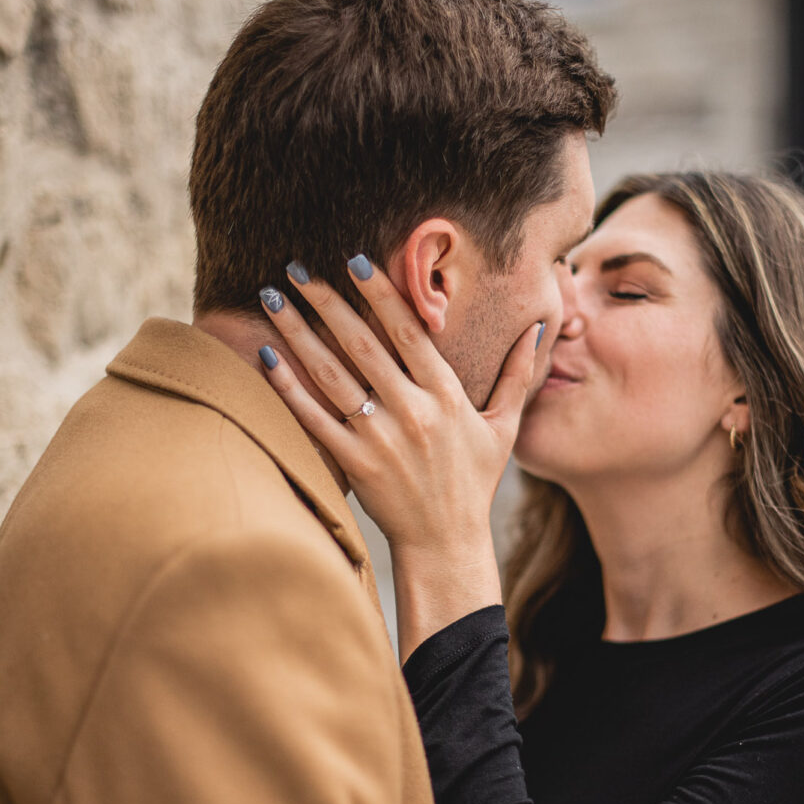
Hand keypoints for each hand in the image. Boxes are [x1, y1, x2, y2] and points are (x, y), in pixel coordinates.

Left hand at [257, 259, 542, 657]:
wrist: (447, 544)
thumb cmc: (473, 483)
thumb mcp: (504, 427)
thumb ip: (517, 375)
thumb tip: (538, 329)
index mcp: (447, 395)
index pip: (409, 332)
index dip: (381, 293)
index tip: (353, 259)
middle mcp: (413, 411)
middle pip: (362, 343)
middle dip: (326, 300)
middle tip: (295, 266)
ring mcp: (381, 438)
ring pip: (332, 374)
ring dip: (298, 332)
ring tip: (271, 298)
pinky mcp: (355, 464)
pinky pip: (314, 418)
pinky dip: (288, 386)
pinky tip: (266, 356)